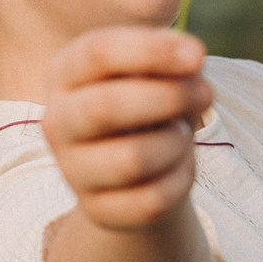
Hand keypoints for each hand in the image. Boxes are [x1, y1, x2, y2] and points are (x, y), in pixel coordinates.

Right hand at [40, 27, 211, 232]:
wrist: (138, 170)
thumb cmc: (151, 105)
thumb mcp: (160, 72)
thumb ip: (175, 59)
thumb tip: (193, 61)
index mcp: (66, 72)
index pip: (98, 53)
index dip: (152, 51)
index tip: (199, 56)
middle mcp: (57, 121)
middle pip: (104, 106)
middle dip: (167, 97)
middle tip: (205, 94)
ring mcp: (71, 170)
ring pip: (132, 159)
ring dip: (176, 142)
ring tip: (182, 135)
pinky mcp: (96, 210)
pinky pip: (151, 199)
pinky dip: (181, 178)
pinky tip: (178, 167)